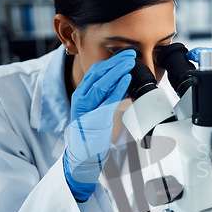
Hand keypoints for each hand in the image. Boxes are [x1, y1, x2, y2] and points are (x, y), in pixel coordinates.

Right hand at [64, 49, 135, 200]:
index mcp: (81, 95)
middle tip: (131, 55)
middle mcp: (80, 99)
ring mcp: (86, 109)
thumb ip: (108, 97)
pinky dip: (117, 89)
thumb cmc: (92, 134)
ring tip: (130, 63)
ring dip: (117, 71)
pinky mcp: (93, 120)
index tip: (125, 56)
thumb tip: (124, 85)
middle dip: (115, 62)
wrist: (82, 156)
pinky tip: (126, 80)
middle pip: (97, 74)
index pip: (95, 73)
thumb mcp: (98, 111)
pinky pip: (106, 101)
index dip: (111, 62)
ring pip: (100, 84)